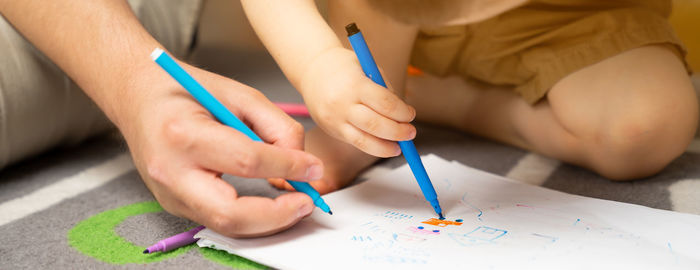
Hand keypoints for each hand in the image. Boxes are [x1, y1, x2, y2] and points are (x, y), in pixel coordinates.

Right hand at [115, 62, 323, 237]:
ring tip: (295, 205)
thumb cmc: (188, 91)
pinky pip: (218, 220)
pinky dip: (251, 218)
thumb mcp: (239, 94)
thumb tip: (303, 163)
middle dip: (277, 215)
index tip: (313, 167)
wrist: (139, 98)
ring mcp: (168, 195)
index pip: (246, 161)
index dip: (287, 167)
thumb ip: (276, 127)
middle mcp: (170, 172)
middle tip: (307, 202)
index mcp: (183, 134)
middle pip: (230, 213)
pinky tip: (271, 206)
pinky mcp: (173, 205)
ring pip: (225, 226)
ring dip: (268, 222)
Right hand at [299, 47, 416, 156]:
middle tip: (411, 133)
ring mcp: (335, 119)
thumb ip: (385, 90)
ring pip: (364, 141)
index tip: (411, 114)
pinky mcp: (331, 129)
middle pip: (376, 125)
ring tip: (399, 146)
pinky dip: (372, 147)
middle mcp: (342, 104)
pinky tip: (384, 146)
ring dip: (386, 147)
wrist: (312, 70)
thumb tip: (403, 115)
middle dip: (398, 132)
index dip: (403, 112)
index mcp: (355, 84)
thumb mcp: (368, 69)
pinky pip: (355, 143)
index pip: (385, 104)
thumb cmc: (345, 67)